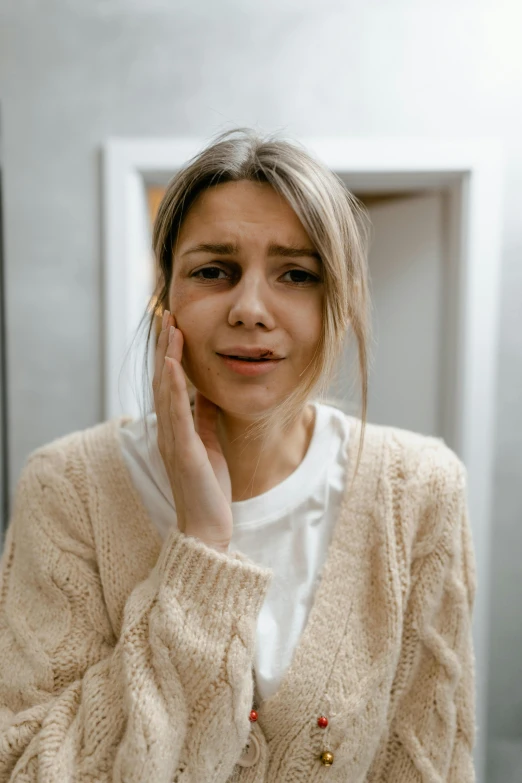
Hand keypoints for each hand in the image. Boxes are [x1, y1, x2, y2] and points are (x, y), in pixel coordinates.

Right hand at [152, 309, 232, 552]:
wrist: (206, 526)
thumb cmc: (208, 488)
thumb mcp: (209, 442)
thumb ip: (205, 417)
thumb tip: (208, 391)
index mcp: (175, 427)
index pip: (170, 381)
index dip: (170, 352)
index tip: (174, 324)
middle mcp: (168, 429)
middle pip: (163, 378)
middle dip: (165, 345)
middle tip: (166, 312)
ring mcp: (172, 439)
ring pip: (166, 389)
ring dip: (168, 356)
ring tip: (170, 327)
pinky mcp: (183, 450)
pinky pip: (176, 413)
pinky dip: (175, 387)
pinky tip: (175, 365)